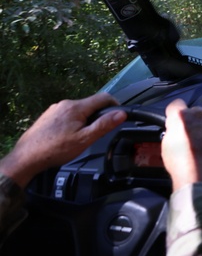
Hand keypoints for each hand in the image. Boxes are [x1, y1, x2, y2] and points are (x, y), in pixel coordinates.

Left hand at [0, 93, 125, 187]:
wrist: (26, 158)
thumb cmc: (56, 150)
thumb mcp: (85, 139)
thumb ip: (104, 125)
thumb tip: (121, 114)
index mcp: (76, 107)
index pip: (103, 98)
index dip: (115, 105)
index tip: (119, 115)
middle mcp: (65, 104)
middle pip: (90, 104)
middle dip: (97, 115)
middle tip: (98, 132)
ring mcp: (54, 109)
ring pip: (77, 110)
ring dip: (84, 119)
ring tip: (81, 137)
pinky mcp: (47, 116)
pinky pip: (66, 115)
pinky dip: (72, 122)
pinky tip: (67, 137)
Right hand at [161, 99, 201, 191]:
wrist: (201, 174)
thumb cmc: (182, 161)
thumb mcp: (166, 143)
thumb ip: (172, 129)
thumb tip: (175, 128)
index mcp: (181, 116)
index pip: (176, 104)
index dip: (174, 113)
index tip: (174, 119)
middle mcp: (200, 115)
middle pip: (194, 112)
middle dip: (191, 121)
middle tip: (188, 136)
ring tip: (200, 144)